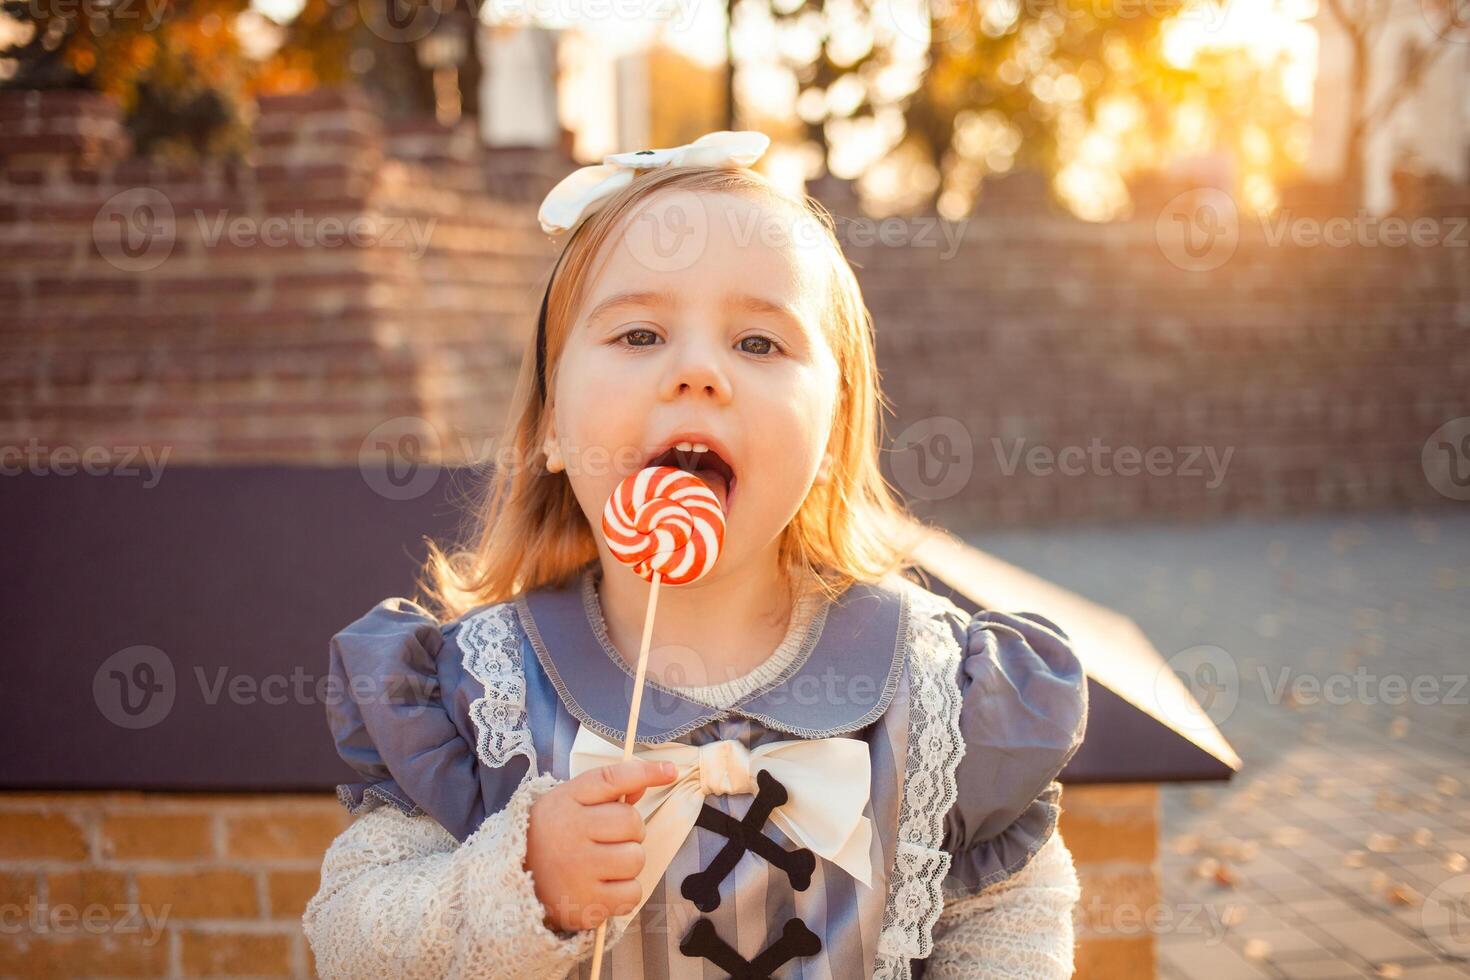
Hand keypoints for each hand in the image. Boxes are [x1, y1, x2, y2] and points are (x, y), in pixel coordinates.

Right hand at [524, 759, 676, 932]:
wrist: (515, 884)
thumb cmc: (554, 837)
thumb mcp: (570, 803)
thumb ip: (609, 790)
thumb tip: (653, 780)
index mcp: (566, 801)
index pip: (611, 778)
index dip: (644, 772)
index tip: (671, 771)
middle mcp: (569, 832)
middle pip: (633, 822)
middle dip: (631, 832)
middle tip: (608, 840)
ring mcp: (577, 870)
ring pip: (636, 859)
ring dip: (628, 863)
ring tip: (604, 865)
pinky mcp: (585, 904)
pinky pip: (632, 894)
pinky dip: (625, 893)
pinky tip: (603, 888)